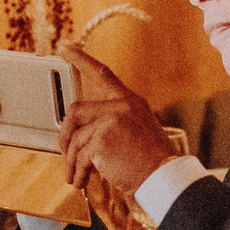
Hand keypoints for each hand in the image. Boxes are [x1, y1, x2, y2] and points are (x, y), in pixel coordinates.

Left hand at [57, 43, 175, 196]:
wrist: (164, 177)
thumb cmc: (153, 162)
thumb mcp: (139, 132)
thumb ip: (116, 124)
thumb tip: (86, 132)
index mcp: (131, 102)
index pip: (103, 74)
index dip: (82, 60)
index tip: (65, 49)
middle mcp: (121, 106)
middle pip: (76, 111)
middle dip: (64, 134)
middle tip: (64, 151)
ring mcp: (111, 120)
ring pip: (75, 138)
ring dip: (72, 160)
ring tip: (75, 175)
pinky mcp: (102, 139)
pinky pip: (79, 155)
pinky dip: (77, 171)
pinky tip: (80, 181)